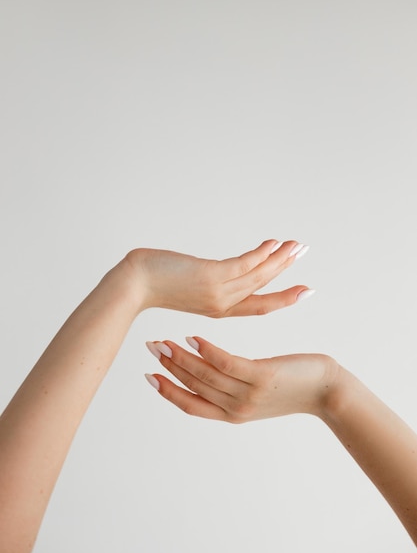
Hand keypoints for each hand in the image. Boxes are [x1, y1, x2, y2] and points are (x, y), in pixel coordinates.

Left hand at [124, 239, 312, 316]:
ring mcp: (218, 292)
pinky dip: (261, 254)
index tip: (302, 291)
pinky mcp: (210, 277)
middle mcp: (223, 304)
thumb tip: (211, 270)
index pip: (259, 305)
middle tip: (304, 253)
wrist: (131, 287)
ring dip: (280, 258)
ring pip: (258, 275)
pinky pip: (244, 264)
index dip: (282, 298)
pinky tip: (273, 243)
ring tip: (297, 245)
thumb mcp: (185, 283)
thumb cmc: (151, 283)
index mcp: (219, 309)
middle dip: (287, 270)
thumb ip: (204, 280)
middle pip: (264, 288)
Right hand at [144, 337, 338, 421]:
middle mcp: (236, 407)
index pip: (191, 405)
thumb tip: (210, 368)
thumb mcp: (257, 393)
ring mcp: (248, 393)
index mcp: (232, 414)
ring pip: (206, 375)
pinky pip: (228, 363)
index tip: (148, 376)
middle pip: (193, 387)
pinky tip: (192, 338)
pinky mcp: (261, 376)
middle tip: (150, 348)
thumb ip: (232, 386)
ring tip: (164, 342)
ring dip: (181, 358)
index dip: (168, 392)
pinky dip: (207, 351)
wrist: (327, 392)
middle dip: (168, 368)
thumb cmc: (293, 388)